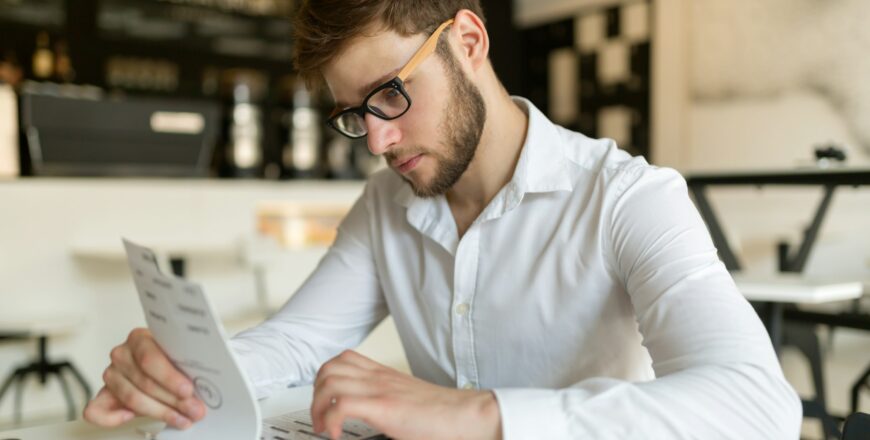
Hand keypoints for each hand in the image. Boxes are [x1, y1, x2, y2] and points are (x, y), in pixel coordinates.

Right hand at [83, 328, 205, 428]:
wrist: (163, 364)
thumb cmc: (174, 357)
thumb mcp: (182, 354)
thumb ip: (188, 363)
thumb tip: (208, 377)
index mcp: (139, 338)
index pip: (150, 358)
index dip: (170, 377)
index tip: (188, 391)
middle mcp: (122, 354)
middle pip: (144, 382)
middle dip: (172, 400)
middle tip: (194, 410)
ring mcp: (111, 374)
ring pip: (131, 397)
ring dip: (159, 412)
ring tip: (182, 418)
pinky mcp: (103, 395)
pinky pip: (95, 410)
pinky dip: (111, 418)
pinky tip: (130, 417)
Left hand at [311, 350, 501, 439]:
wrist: (467, 416)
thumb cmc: (443, 415)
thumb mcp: (408, 400)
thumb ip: (388, 401)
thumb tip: (374, 418)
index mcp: (384, 375)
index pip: (343, 360)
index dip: (325, 380)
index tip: (326, 404)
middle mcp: (378, 377)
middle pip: (328, 367)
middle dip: (315, 394)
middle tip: (321, 417)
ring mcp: (380, 390)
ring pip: (328, 382)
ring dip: (318, 407)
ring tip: (326, 427)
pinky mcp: (384, 407)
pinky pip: (340, 405)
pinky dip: (330, 421)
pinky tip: (338, 435)